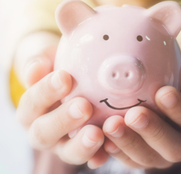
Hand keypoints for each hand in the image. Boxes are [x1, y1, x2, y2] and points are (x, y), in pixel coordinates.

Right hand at [15, 32, 108, 167]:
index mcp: (32, 109)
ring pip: (68, 152)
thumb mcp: (51, 62)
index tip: (64, 77)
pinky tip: (109, 149)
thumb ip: (42, 63)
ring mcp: (64, 145)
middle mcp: (44, 131)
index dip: (45, 91)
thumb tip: (38, 66)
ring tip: (96, 134)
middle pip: (44, 132)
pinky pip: (92, 158)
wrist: (75, 86)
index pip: (32, 102)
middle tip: (83, 106)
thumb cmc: (63, 71)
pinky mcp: (86, 151)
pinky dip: (99, 156)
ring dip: (81, 145)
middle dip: (63, 120)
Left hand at [99, 63, 180, 168]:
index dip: (180, 109)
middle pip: (175, 147)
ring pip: (149, 158)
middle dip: (153, 131)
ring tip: (111, 125)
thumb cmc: (177, 79)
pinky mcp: (142, 158)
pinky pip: (130, 160)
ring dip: (129, 143)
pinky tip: (103, 139)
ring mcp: (163, 155)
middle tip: (134, 114)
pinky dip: (116, 151)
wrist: (164, 93)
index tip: (163, 93)